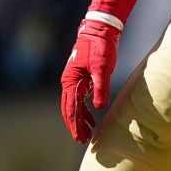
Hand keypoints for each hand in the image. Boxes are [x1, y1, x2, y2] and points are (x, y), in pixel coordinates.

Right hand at [60, 17, 120, 143]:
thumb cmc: (100, 47)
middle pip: (69, 109)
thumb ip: (100, 87)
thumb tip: (99, 107)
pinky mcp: (82, 78)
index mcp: (70, 80)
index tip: (79, 138)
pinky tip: (92, 117)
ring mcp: (74, 80)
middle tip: (83, 140)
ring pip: (74, 105)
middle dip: (75, 125)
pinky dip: (85, 109)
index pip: (71, 107)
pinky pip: (80, 98)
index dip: (75, 124)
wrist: (100, 30)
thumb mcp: (102, 68)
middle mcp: (69, 82)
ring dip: (80, 119)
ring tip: (88, 133)